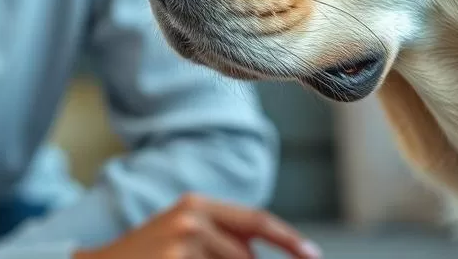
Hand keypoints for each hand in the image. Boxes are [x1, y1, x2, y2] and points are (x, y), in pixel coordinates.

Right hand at [73, 193, 321, 258]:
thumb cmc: (144, 257)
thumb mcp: (181, 237)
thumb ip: (220, 240)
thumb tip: (258, 255)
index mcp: (196, 204)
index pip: (255, 220)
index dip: (288, 239)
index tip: (313, 255)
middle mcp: (192, 217)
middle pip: (247, 256)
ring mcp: (183, 241)